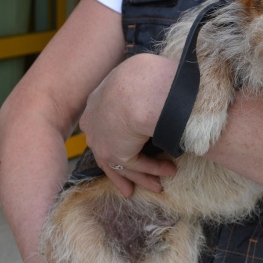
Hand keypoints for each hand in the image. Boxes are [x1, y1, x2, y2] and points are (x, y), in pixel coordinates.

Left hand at [80, 54, 178, 195]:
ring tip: (158, 185)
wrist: (142, 88)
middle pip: (105, 151)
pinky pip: (135, 166)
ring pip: (119, 164)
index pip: (103, 124)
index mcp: (98, 99)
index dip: (116, 137)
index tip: (126, 148)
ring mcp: (100, 139)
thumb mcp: (140, 76)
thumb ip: (143, 88)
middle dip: (120, 170)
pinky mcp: (113, 152)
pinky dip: (152, 170)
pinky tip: (169, 170)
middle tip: (129, 186)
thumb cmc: (147, 75)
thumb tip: (163, 84)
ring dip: (142, 175)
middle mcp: (93, 122)